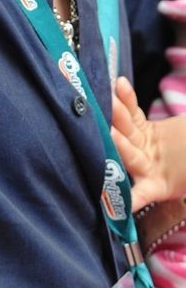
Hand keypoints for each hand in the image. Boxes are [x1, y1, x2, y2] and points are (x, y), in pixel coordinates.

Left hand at [112, 76, 173, 210]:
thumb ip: (184, 179)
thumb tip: (181, 204)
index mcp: (157, 187)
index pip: (140, 196)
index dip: (131, 198)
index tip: (119, 200)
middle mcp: (144, 169)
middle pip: (129, 155)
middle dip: (119, 145)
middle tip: (111, 133)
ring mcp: (141, 147)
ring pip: (127, 132)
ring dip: (118, 117)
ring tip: (110, 101)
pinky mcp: (142, 129)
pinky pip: (134, 113)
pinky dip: (128, 99)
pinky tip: (120, 83)